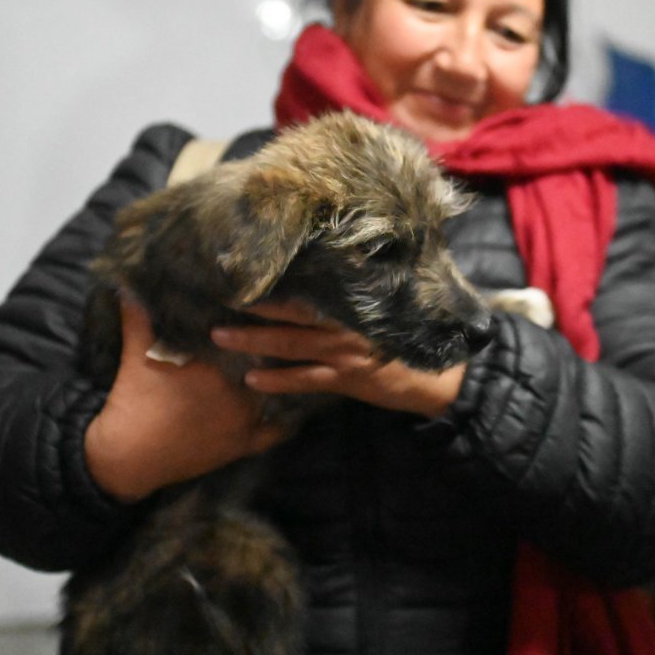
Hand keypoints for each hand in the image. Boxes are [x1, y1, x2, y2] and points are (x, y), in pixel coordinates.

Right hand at [84, 297, 286, 502]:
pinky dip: (288, 419)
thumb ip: (139, 317)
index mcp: (217, 361)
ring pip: (279, 392)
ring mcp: (244, 418)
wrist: (130, 455)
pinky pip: (278, 432)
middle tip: (278, 337)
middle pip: (269, 361)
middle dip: (273, 350)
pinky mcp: (243, 445)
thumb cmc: (133, 399)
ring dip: (285, 379)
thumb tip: (128, 286)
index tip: (259, 316)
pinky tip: (295, 406)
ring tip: (292, 364)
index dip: (255, 325)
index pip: (248, 336)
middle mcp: (238, 388)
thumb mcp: (136, 353)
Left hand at [210, 300, 466, 418]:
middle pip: (289, 313)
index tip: (242, 273)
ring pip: (290, 344)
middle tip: (218, 302)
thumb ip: (353, 295)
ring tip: (221, 337)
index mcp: (351, 303)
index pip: (307, 288)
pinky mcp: (345, 378)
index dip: (274, 282)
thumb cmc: (406, 339)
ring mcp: (343, 352)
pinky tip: (253, 380)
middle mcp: (343, 323)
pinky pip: (304, 380)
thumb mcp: (383, 310)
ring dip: (253, 341)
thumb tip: (322, 277)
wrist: (436, 377)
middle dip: (252, 309)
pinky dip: (278, 380)